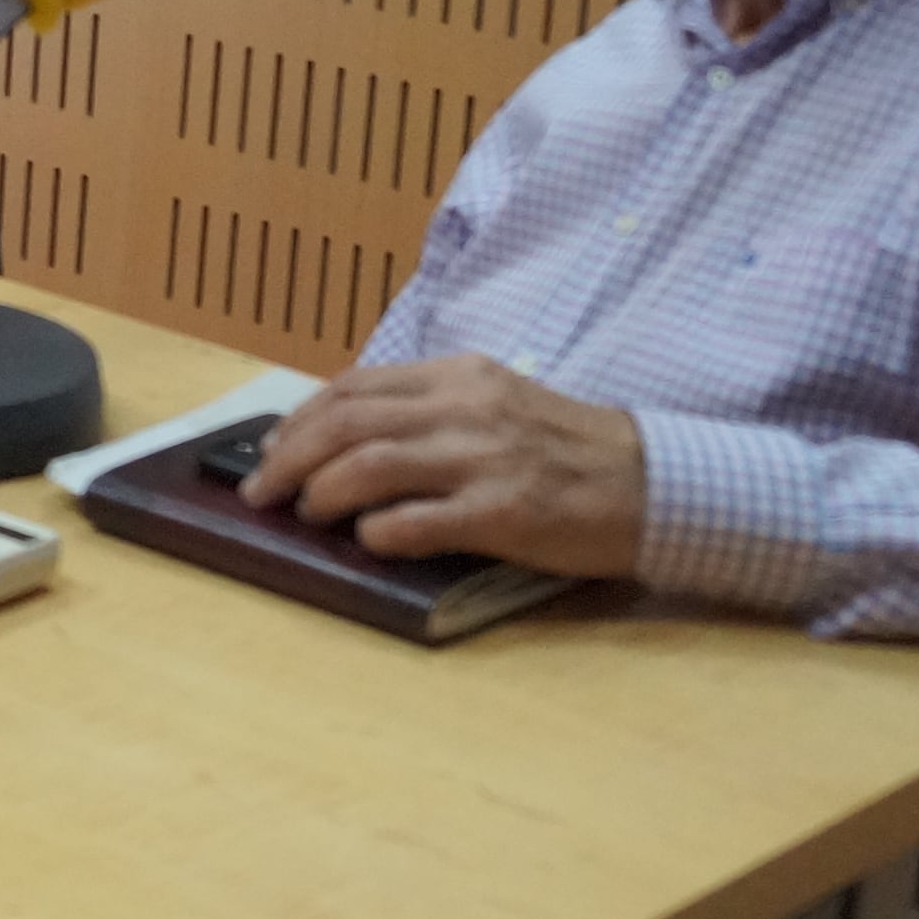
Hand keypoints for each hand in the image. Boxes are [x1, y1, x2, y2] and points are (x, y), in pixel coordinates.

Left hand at [240, 355, 648, 576]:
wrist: (656, 483)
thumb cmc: (568, 451)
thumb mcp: (496, 405)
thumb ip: (428, 413)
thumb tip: (343, 441)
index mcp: (459, 377)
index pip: (353, 388)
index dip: (298, 422)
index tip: (270, 452)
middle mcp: (466, 409)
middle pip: (346, 424)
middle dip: (289, 460)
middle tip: (262, 493)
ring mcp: (485, 460)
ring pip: (369, 466)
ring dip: (321, 494)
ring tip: (306, 515)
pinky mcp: (504, 513)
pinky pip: (417, 522)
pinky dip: (378, 532)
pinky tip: (368, 541)